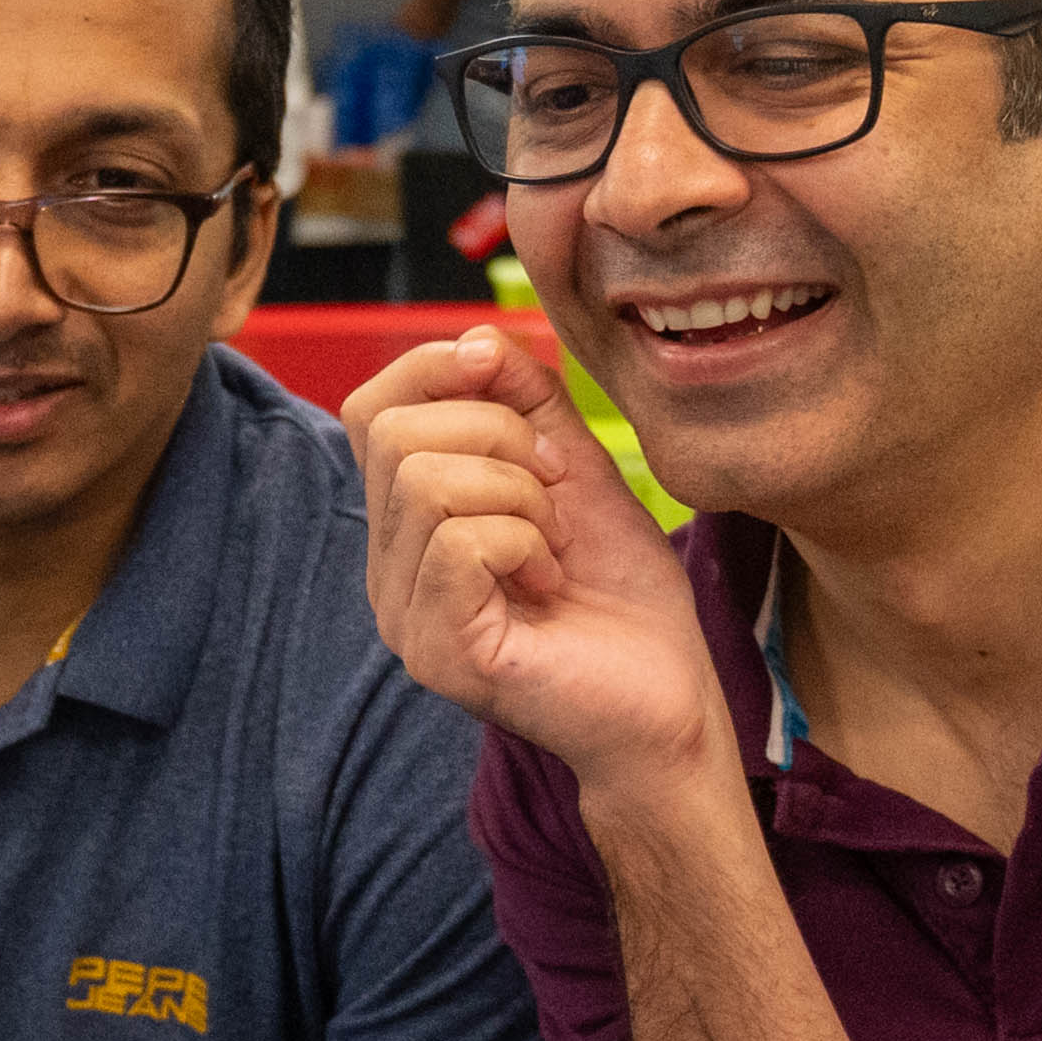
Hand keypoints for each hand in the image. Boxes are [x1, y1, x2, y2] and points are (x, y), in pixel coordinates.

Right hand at [346, 328, 731, 808]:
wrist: (669, 704)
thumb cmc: (623, 598)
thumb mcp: (578, 470)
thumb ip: (528, 401)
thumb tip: (479, 337)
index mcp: (407, 525)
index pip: (371, 409)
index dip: (439, 371)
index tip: (522, 400)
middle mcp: (387, 571)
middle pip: (395, 433)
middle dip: (498, 438)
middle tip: (553, 498)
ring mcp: (403, 616)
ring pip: (426, 480)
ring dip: (520, 496)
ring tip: (552, 548)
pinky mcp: (437, 651)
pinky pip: (459, 541)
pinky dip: (525, 542)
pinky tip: (549, 583)